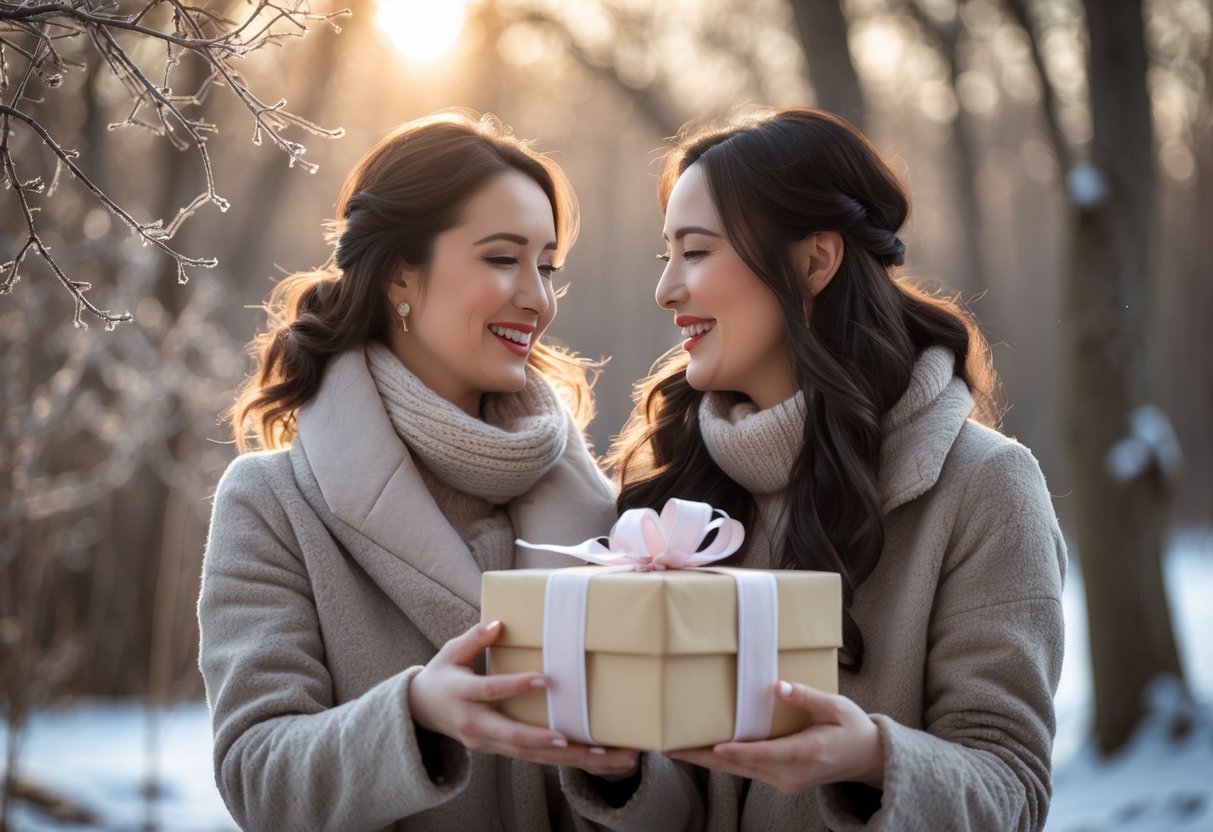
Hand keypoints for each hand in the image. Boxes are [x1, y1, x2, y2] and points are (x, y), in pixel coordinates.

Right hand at [408, 620, 638, 777]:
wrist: (420, 712)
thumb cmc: (442, 676)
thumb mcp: (450, 653)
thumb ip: (474, 639)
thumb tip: (498, 623)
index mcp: (463, 696)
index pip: (491, 691)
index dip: (516, 686)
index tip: (545, 680)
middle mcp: (476, 727)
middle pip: (513, 737)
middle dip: (543, 740)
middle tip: (572, 738)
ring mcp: (488, 744)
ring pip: (531, 755)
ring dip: (569, 757)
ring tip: (604, 755)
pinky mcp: (501, 752)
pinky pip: (535, 758)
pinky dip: (565, 760)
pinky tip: (595, 758)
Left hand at [667, 681, 883, 794]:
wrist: (868, 759)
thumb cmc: (853, 728)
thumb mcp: (837, 707)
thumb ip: (808, 697)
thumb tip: (779, 687)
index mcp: (806, 753)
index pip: (765, 754)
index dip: (739, 751)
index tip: (714, 746)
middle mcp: (792, 774)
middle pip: (741, 767)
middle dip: (705, 757)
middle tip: (671, 747)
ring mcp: (786, 782)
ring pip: (740, 771)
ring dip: (709, 760)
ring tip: (677, 748)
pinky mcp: (782, 781)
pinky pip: (748, 770)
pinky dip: (725, 761)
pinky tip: (704, 751)